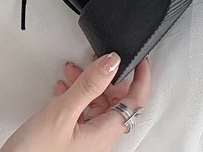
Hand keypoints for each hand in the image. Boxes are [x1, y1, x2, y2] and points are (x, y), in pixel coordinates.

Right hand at [1, 53, 149, 151]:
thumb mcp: (63, 113)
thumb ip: (89, 86)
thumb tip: (111, 62)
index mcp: (103, 135)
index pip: (134, 103)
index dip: (139, 79)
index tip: (140, 60)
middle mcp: (98, 141)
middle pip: (116, 103)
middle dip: (107, 78)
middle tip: (98, 60)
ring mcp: (85, 142)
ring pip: (98, 107)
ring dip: (89, 86)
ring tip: (75, 72)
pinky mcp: (72, 142)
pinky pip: (83, 114)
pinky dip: (77, 97)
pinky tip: (65, 88)